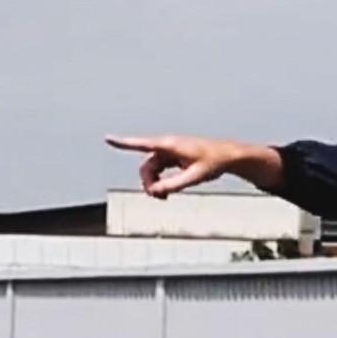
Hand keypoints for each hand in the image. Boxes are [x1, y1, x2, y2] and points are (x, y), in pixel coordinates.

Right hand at [104, 135, 279, 197]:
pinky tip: (167, 192)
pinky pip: (159, 170)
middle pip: (146, 166)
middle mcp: (167, 146)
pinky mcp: (174, 157)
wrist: (228, 155)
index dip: (124, 143)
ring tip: (164, 197)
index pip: (142, 144)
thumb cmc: (213, 162)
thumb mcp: (194, 177)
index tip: (108, 139)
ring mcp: (170, 152)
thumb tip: (155, 191)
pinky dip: (160, 181)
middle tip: (158, 198)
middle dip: (148, 182)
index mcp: (170, 145)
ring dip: (154, 184)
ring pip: (152, 170)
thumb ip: (174, 185)